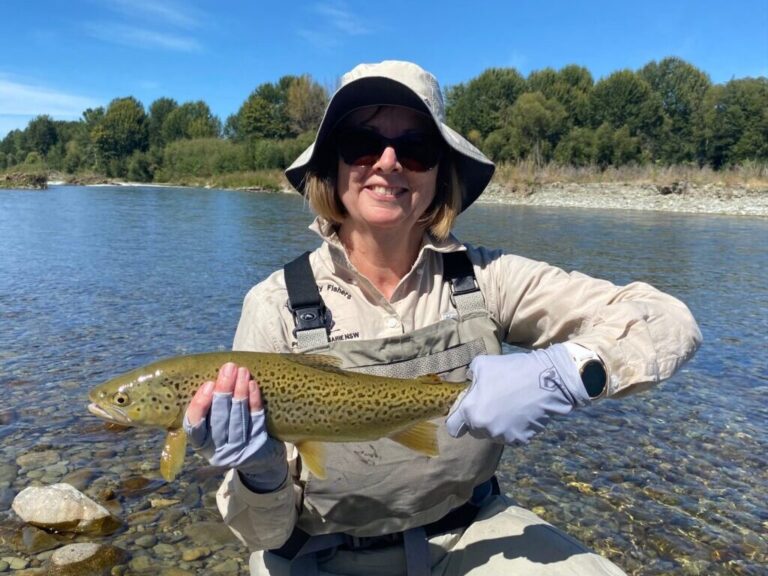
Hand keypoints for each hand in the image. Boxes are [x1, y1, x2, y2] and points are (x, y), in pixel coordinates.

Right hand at [183, 362, 286, 491]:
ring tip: (242, 371)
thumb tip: (215, 376)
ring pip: (238, 418)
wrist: (260, 461)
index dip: (200, 406)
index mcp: (202, 444)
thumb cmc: (231, 435)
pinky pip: (256, 419)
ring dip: (240, 392)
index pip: (194, 427)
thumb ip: (210, 409)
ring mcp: (239, 449)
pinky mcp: (258, 444)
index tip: (208, 384)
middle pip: (219, 419)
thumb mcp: (215, 429)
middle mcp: (219, 451)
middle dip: (224, 391)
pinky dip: (254, 401)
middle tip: (228, 368)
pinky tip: (252, 385)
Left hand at [445, 345, 590, 444]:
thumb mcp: (481, 365)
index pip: (453, 428)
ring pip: (493, 434)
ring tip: (509, 405)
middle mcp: (484, 428)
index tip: (465, 413)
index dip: (457, 420)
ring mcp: (503, 436)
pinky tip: (521, 412)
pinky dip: (514, 427)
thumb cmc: (511, 370)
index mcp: (471, 412)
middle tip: (492, 402)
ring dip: (496, 424)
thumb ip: (470, 377)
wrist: (546, 380)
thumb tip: (470, 382)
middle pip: (475, 430)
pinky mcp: (520, 440)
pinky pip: (511, 436)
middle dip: (479, 419)